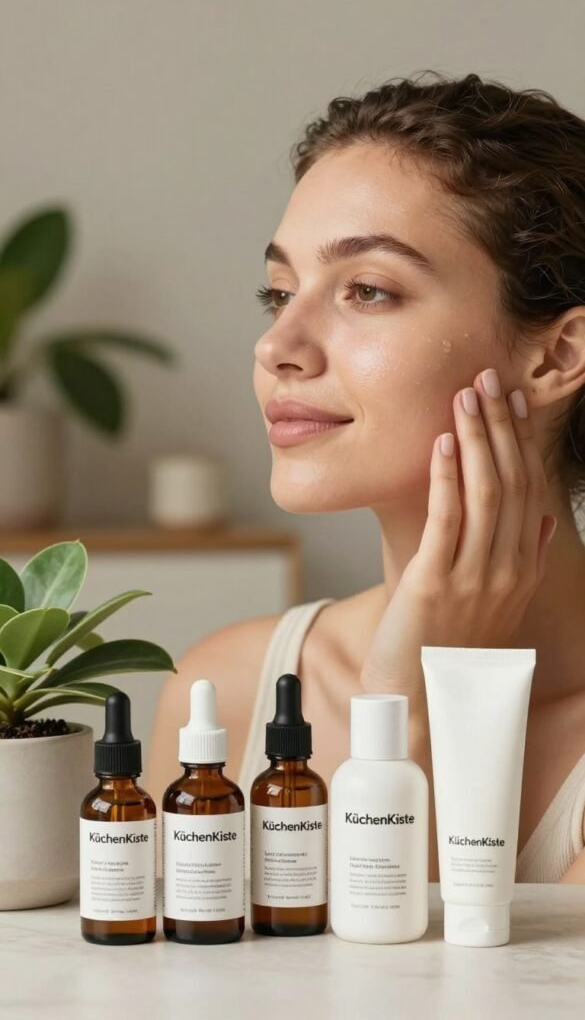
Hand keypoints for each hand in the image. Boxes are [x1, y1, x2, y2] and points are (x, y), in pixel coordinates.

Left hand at [361, 368, 556, 703]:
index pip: (530, 490)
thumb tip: (546, 520)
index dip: (521, 441)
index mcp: (523, 570)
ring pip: (485, 494)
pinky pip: (446, 520)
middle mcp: (507, 570)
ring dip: (475, 439)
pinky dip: (445, 477)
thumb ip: (523, 559)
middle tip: (487, 378)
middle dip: (499, 426)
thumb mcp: (497, 602)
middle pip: (511, 482)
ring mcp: (475, 578)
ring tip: (466, 397)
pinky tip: (439, 443)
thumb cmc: (451, 647)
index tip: (513, 400)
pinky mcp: (435, 584)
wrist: (422, 702)